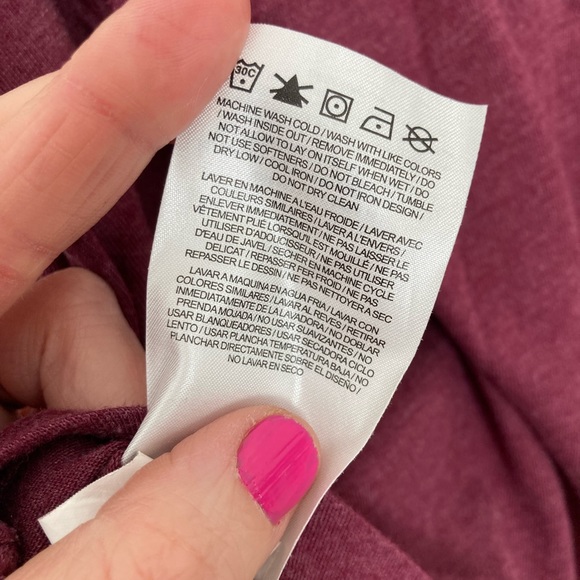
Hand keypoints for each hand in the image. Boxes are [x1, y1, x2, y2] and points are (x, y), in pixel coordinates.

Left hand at [0, 0, 319, 576]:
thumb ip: (151, 559)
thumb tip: (282, 451)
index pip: (9, 176)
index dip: (124, 85)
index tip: (215, 5)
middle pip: (56, 283)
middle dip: (154, 345)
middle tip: (231, 419)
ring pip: (65, 351)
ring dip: (135, 426)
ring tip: (160, 507)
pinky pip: (60, 392)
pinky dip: (110, 446)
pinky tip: (126, 506)